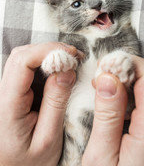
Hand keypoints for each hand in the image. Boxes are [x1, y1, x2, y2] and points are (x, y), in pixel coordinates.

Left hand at [0, 43, 82, 165]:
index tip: (71, 55)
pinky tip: (59, 70)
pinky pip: (27, 70)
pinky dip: (44, 65)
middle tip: (74, 57)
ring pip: (23, 60)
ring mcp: (7, 92)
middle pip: (21, 56)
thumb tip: (66, 71)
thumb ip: (57, 103)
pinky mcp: (14, 93)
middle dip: (49, 50)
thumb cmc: (28, 162)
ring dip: (47, 56)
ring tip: (69, 63)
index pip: (22, 62)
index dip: (47, 50)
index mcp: (8, 105)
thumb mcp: (48, 138)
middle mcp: (3, 94)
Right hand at [82, 56, 143, 165]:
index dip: (127, 64)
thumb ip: (107, 115)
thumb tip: (108, 79)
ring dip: (125, 77)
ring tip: (104, 85)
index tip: (105, 67)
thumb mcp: (100, 154)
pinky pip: (143, 95)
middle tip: (102, 76)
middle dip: (127, 68)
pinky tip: (112, 96)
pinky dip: (127, 88)